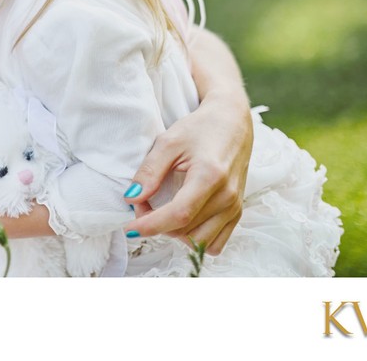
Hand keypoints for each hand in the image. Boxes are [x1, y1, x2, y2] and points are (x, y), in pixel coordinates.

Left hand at [124, 89, 252, 254]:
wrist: (232, 123)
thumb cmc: (199, 128)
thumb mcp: (168, 142)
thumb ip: (150, 171)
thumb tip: (131, 199)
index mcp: (210, 176)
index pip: (179, 214)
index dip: (151, 225)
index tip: (129, 228)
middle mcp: (227, 196)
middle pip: (186, 230)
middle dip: (157, 224)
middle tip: (143, 201)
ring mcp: (235, 207)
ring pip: (199, 241)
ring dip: (174, 233)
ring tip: (161, 210)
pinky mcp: (237, 212)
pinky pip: (215, 244)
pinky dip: (194, 239)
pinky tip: (181, 220)